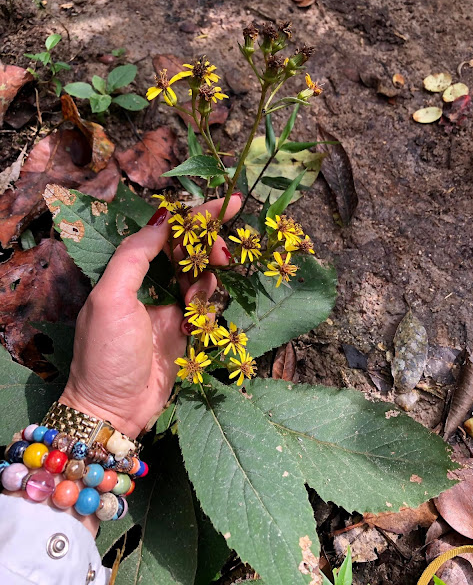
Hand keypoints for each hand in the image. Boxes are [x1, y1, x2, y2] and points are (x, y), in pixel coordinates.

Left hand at [60, 195, 240, 438]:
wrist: (114, 409)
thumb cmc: (106, 353)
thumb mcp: (111, 298)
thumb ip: (135, 255)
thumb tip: (164, 219)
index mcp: (128, 272)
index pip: (166, 233)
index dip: (196, 217)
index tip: (229, 203)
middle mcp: (150, 284)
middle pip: (188, 250)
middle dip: (209, 245)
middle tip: (224, 252)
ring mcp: (169, 307)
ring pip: (201, 275)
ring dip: (209, 275)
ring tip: (206, 288)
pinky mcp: (185, 330)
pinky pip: (206, 305)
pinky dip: (208, 303)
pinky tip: (200, 313)